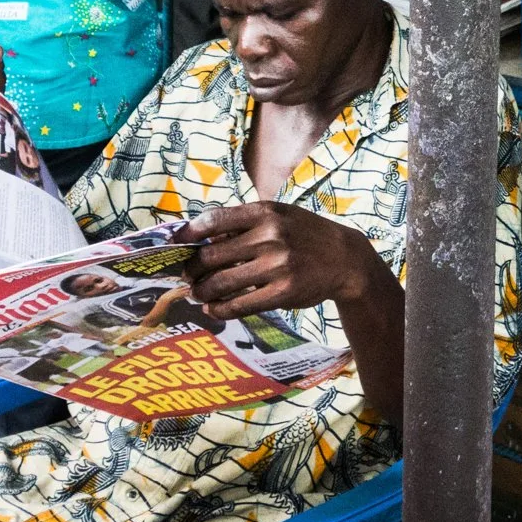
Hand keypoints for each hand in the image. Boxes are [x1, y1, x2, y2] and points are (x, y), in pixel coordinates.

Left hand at [178, 201, 382, 318]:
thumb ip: (245, 224)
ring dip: (201, 292)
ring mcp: (277, 265)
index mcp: (265, 212)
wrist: (345, 258)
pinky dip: (219, 309)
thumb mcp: (280, 215)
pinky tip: (213, 309)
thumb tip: (203, 239)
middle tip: (187, 277)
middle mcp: (270, 236)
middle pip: (211, 256)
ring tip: (197, 294)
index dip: (188, 234)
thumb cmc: (305, 235)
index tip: (176, 245)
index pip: (214, 219)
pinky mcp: (283, 292)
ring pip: (221, 283)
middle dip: (192, 270)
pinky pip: (240, 305)